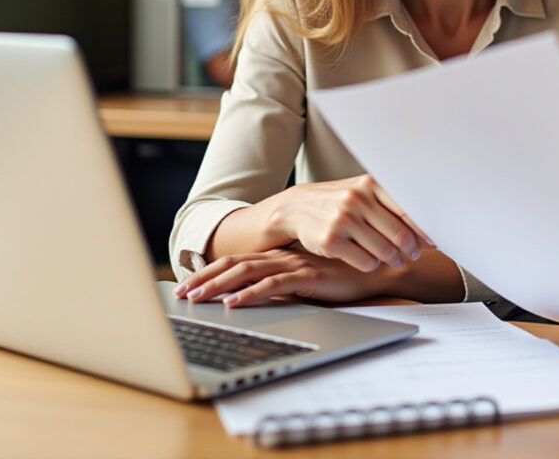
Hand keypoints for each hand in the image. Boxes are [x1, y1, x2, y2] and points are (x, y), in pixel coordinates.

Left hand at [174, 248, 398, 306]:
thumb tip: (260, 294)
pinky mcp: (308, 275)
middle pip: (233, 265)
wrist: (378, 265)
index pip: (236, 261)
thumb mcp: (308, 277)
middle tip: (179, 293)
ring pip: (246, 273)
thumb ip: (287, 280)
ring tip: (196, 298)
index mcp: (280, 255)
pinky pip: (272, 285)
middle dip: (203, 278)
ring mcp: (294, 264)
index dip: (210, 271)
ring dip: (217, 286)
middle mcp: (282, 257)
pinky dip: (250, 294)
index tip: (188, 283)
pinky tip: (234, 303)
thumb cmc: (346, 273)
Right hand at [268, 175, 433, 273]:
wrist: (296, 208)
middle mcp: (357, 200)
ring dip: (395, 259)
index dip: (424, 228)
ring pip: (385, 251)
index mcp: (369, 184)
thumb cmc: (338, 201)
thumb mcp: (361, 191)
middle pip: (400, 234)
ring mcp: (343, 221)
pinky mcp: (331, 242)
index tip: (435, 239)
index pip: (408, 209)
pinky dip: (373, 264)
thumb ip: (390, 203)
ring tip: (397, 260)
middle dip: (412, 248)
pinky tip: (372, 260)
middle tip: (415, 254)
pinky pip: (366, 262)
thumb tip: (426, 224)